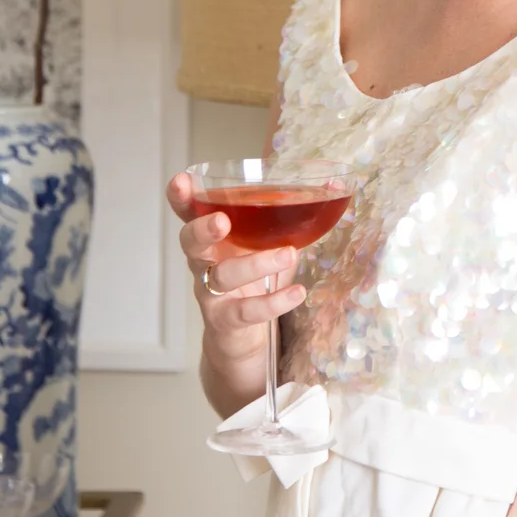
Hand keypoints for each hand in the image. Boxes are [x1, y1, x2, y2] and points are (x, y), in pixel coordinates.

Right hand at [166, 171, 306, 377]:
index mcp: (213, 237)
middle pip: (190, 242)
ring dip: (254, 264)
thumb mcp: (266, 245)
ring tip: (289, 254)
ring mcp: (211, 294)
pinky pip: (245, 311)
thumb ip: (290, 218)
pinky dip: (272, 302)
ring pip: (223, 276)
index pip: (189, 212)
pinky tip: (297, 292)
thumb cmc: (252, 280)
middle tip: (222, 220)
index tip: (182, 180)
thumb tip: (335, 187)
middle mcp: (204, 262)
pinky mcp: (226, 321)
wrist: (241, 337)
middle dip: (202, 229)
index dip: (181, 197)